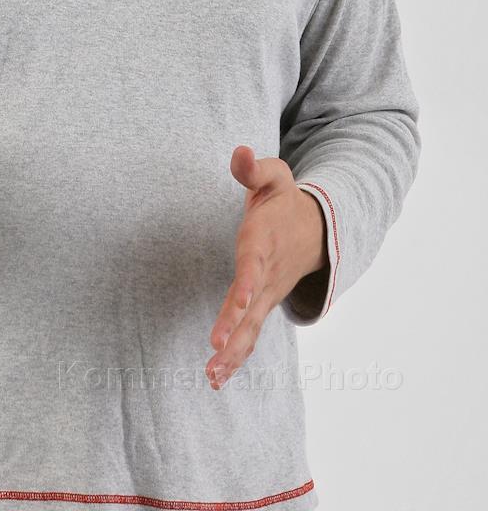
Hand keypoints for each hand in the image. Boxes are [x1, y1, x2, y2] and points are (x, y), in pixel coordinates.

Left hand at [205, 145, 327, 390]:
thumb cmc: (285, 200)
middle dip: (235, 327)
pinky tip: (215, 376)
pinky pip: (250, 333)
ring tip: (211, 376)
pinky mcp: (264, 305)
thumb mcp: (274, 176)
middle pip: (252, 304)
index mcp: (264, 241)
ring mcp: (268, 293)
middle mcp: (267, 273)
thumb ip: (253, 168)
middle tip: (216, 349)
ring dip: (233, 353)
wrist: (317, 228)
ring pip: (251, 327)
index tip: (243, 298)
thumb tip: (239, 152)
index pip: (255, 263)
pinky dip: (236, 356)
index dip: (249, 281)